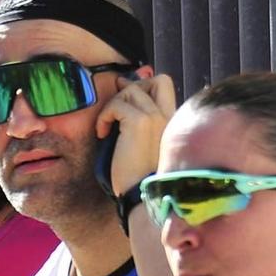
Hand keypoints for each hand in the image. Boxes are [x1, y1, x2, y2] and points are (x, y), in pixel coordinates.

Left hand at [96, 70, 176, 197]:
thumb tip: (124, 89)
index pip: (163, 84)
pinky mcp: (141, 122)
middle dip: (132, 88)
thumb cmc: (136, 175)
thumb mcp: (142, 143)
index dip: (143, 85)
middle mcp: (169, 116)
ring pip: (131, 90)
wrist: (139, 196)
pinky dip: (104, 116)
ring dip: (113, 105)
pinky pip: (117, 104)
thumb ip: (140, 119)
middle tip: (116, 110)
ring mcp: (157, 117)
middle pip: (155, 79)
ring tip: (108, 127)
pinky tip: (102, 134)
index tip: (124, 102)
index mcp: (173, 121)